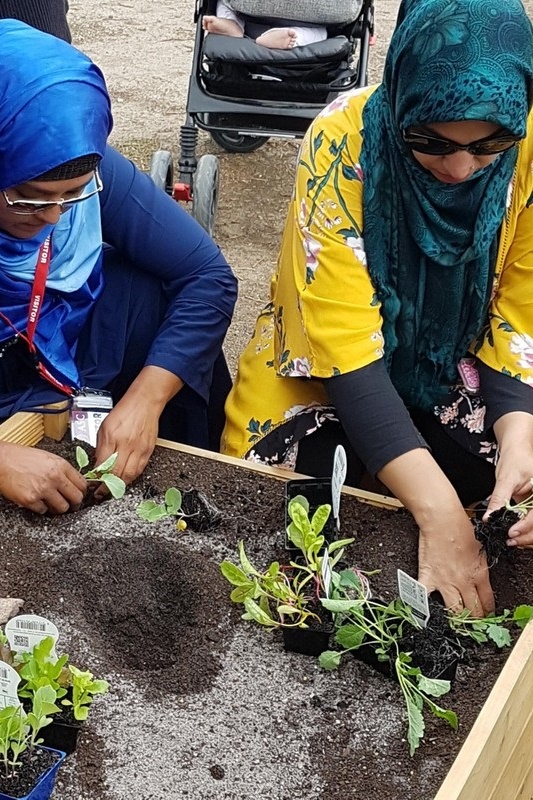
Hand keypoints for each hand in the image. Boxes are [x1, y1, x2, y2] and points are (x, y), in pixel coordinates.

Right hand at [0, 442, 86, 513]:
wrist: (2, 460)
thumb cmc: (21, 458)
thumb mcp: (48, 458)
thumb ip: (62, 470)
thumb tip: (74, 482)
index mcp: (61, 465)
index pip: (82, 484)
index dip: (82, 492)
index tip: (79, 495)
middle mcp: (54, 477)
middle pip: (76, 498)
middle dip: (74, 503)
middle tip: (69, 503)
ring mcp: (43, 489)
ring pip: (62, 508)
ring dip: (58, 508)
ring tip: (52, 503)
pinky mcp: (31, 499)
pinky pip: (44, 511)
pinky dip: (41, 508)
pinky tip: (37, 500)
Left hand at [92, 397, 158, 497]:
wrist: (145, 402)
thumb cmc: (125, 411)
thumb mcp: (105, 426)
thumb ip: (101, 446)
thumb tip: (97, 464)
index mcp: (113, 437)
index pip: (102, 464)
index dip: (96, 477)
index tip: (91, 484)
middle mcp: (126, 444)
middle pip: (116, 473)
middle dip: (106, 486)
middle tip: (100, 492)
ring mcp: (139, 449)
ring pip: (129, 475)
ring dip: (119, 485)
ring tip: (111, 490)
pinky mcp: (148, 451)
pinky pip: (139, 470)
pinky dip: (131, 478)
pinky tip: (124, 480)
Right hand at [378, 449, 493, 616]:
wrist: (442, 519)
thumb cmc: (460, 527)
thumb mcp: (480, 549)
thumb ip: (480, 568)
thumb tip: (480, 580)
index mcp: (479, 574)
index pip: (487, 602)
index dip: (488, 612)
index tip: (485, 614)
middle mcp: (464, 582)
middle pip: (473, 610)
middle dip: (474, 619)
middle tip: (473, 623)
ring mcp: (445, 582)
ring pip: (454, 611)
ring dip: (456, 618)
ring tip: (455, 622)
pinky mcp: (428, 578)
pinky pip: (424, 598)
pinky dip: (422, 605)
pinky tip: (423, 611)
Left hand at [487, 412, 532, 546]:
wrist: (517, 450)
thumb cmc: (516, 459)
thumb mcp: (506, 479)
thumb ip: (500, 499)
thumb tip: (489, 517)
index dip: (526, 526)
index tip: (511, 533)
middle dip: (527, 536)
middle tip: (510, 540)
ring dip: (527, 537)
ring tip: (512, 541)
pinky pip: (532, 523)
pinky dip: (525, 531)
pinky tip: (515, 536)